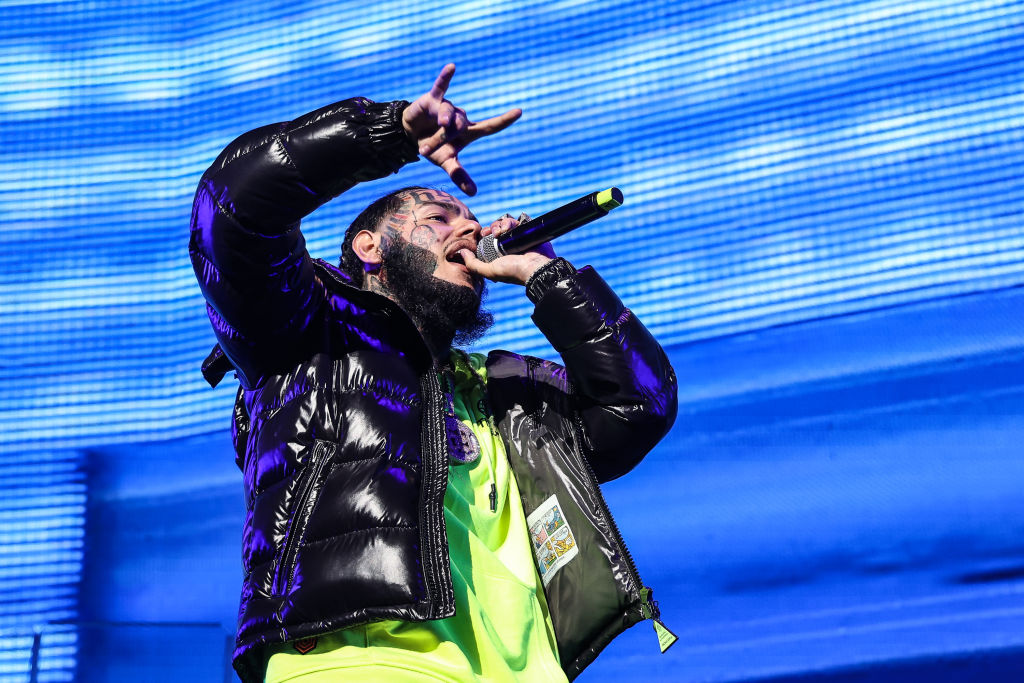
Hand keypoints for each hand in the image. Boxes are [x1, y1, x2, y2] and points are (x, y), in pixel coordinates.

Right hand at [402, 64, 521, 195]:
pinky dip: (446, 77)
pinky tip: (452, 67)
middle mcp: (461, 117)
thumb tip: (474, 193)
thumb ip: (459, 175)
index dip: (504, 120)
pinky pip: (441, 86)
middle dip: (444, 137)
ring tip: (424, 143)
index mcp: (468, 132)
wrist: (409, 136)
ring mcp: (447, 107)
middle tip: (427, 150)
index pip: (490, 126)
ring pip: (448, 114)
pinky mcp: (432, 99)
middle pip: (460, 125)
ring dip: (438, 126)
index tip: (519, 111)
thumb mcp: (446, 162)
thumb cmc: (433, 148)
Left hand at [460, 213, 554, 285]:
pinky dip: (510, 222)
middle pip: (495, 229)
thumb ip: (473, 264)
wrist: (535, 267)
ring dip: (500, 224)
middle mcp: (507, 246)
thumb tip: (462, 253)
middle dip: (491, 228)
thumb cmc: (513, 271)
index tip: (482, 235)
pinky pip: (516, 221)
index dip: (483, 235)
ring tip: (501, 232)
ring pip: (504, 224)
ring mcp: (517, 238)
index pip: (487, 239)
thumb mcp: (489, 271)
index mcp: (498, 254)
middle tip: (492, 233)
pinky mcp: (526, 231)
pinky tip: (509, 229)